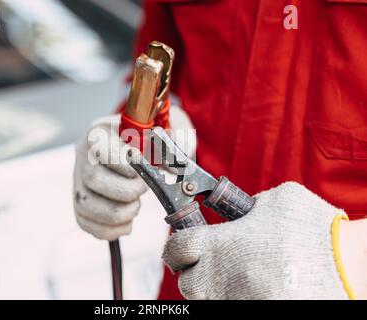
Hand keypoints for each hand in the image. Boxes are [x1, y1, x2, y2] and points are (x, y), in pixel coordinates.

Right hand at [73, 106, 195, 240]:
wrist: (136, 142)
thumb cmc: (151, 136)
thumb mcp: (168, 127)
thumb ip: (178, 138)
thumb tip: (178, 160)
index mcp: (100, 133)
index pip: (102, 150)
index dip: (127, 167)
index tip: (145, 173)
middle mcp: (82, 156)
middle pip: (93, 179)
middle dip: (126, 191)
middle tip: (144, 189)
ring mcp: (78, 180)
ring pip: (86, 206)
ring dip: (118, 214)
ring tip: (135, 206)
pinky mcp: (79, 202)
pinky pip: (86, 223)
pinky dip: (110, 230)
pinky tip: (127, 222)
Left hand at [163, 182, 351, 299]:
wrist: (347, 265)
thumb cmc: (311, 229)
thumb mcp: (273, 201)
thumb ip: (243, 204)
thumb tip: (231, 210)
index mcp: (220, 244)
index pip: (176, 248)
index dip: (177, 246)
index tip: (181, 245)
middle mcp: (221, 277)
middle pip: (187, 282)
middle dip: (194, 271)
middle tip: (209, 262)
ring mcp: (235, 300)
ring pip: (206, 299)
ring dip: (212, 287)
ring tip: (232, 275)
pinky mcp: (251, 312)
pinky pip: (228, 305)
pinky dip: (232, 297)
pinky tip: (250, 287)